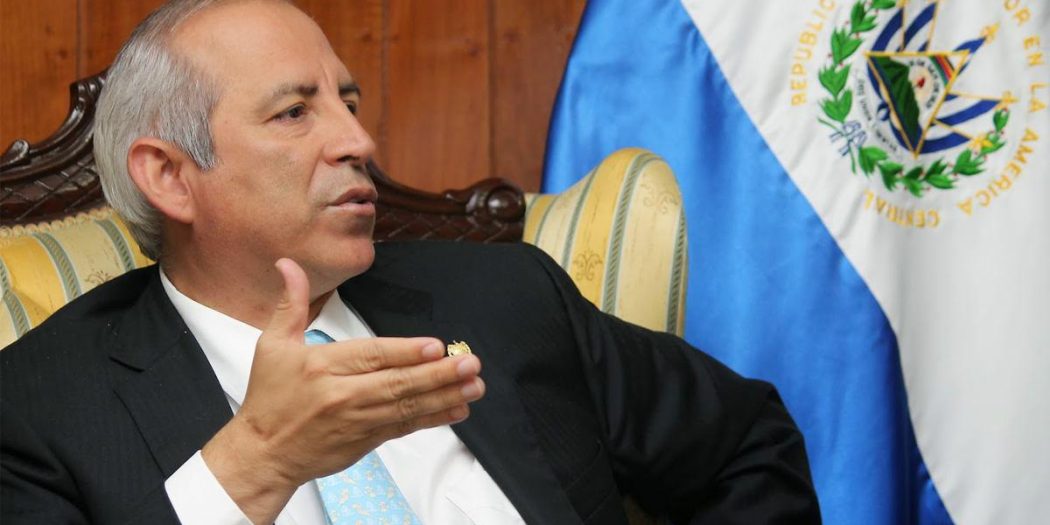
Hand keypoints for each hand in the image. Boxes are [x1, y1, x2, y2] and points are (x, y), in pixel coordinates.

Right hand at [202, 258, 484, 522]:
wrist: (263, 454)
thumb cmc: (269, 398)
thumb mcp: (273, 345)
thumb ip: (291, 303)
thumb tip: (288, 265)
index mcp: (323, 366)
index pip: (371, 356)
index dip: (405, 352)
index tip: (435, 346)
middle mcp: (343, 395)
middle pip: (396, 383)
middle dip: (438, 375)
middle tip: (470, 364)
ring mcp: (358, 421)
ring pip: (406, 407)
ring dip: (444, 396)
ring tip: (474, 386)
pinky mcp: (367, 441)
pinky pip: (404, 427)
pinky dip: (432, 418)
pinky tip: (457, 409)